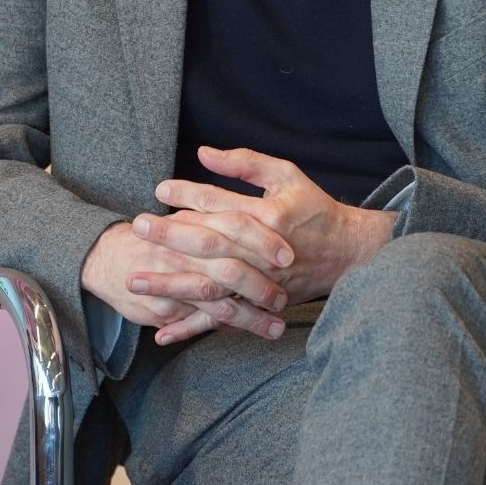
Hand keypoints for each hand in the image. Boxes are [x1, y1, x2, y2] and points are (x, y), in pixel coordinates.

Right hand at [81, 221, 288, 346]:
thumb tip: (255, 211)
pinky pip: (198, 322)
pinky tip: (249, 334)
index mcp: (189, 225)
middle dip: (260, 284)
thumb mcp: (181, 217)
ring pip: (216, 301)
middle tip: (285, 296)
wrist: (103, 258)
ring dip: (250, 316)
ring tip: (277, 326)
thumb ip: (211, 213)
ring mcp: (172, 282)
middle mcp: (181, 253)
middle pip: (227, 267)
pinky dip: (225, 331)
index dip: (261, 241)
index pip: (231, 227)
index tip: (288, 254)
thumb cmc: (151, 238)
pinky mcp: (164, 308)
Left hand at [139, 146, 394, 343]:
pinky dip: (191, 327)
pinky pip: (222, 319)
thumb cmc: (314, 209)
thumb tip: (202, 153)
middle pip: (208, 244)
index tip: (159, 189)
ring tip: (134, 280)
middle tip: (136, 227)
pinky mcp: (258, 305)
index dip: (188, 194)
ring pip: (210, 285)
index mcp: (267, 217)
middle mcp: (261, 253)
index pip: (220, 203)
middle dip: (170, 236)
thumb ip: (245, 163)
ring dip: (171, 286)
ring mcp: (259, 283)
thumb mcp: (286, 176)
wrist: (351, 254)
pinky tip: (162, 333)